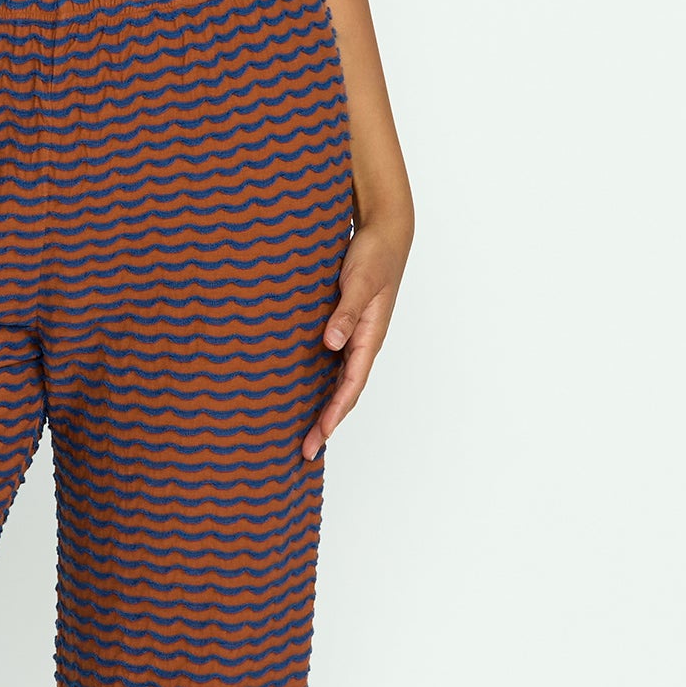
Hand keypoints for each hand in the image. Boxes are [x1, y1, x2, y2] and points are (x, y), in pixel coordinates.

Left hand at [302, 212, 411, 459]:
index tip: (319, 436)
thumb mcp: (359, 282)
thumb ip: (346, 313)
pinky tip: (302, 394)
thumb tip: (330, 343)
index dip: (335, 413)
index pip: (351, 385)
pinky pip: (331, 364)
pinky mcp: (343, 327)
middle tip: (305, 452)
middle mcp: (362, 343)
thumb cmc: (374, 256)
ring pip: (338, 382)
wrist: (383, 234)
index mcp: (370, 337)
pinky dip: (319, 384)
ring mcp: (353, 337)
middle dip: (326, 423)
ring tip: (304, 435)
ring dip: (323, 409)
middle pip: (344, 393)